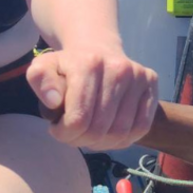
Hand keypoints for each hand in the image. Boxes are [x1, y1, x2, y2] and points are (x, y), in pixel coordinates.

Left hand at [27, 42, 157, 150]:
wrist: (97, 48)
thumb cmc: (67, 67)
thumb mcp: (43, 68)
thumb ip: (40, 81)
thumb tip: (54, 101)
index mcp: (88, 63)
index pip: (78, 118)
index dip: (64, 134)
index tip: (57, 129)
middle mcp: (118, 68)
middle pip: (100, 129)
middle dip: (81, 141)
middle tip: (73, 135)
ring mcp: (137, 75)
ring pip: (121, 133)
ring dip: (102, 144)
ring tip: (89, 134)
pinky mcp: (151, 83)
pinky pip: (141, 128)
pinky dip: (123, 140)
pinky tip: (108, 132)